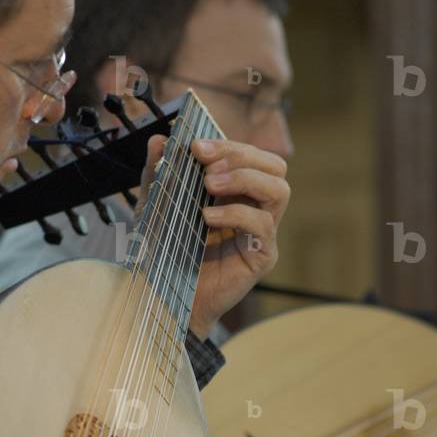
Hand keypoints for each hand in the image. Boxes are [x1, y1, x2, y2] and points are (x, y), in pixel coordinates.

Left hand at [139, 136, 289, 339]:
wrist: (165, 297)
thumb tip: (159, 139)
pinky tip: (208, 217)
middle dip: (241, 155)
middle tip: (206, 163)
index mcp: (237, 193)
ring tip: (210, 184)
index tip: (196, 146)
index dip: (228, 145)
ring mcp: (262, 233)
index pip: (250, 156)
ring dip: (245, 178)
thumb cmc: (166, 252)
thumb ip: (158, 174)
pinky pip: (263, 226)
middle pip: (275, 166)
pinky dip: (236, 214)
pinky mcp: (262, 257)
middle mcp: (256, 209)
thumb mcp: (157, 206)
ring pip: (280, 190)